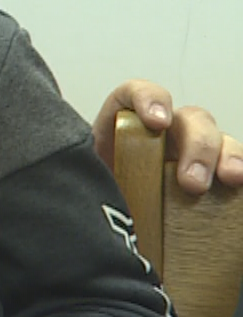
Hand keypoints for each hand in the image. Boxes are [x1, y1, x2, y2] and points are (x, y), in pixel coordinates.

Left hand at [92, 79, 242, 194]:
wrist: (114, 222)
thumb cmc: (102, 196)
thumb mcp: (89, 182)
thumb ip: (93, 176)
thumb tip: (98, 190)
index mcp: (126, 125)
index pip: (137, 94)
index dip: (150, 99)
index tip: (157, 123)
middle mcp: (165, 134)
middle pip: (190, 119)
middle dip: (196, 146)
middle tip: (192, 182)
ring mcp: (191, 152)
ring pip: (219, 139)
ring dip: (227, 156)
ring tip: (230, 178)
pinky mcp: (212, 174)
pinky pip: (234, 163)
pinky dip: (240, 167)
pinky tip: (240, 184)